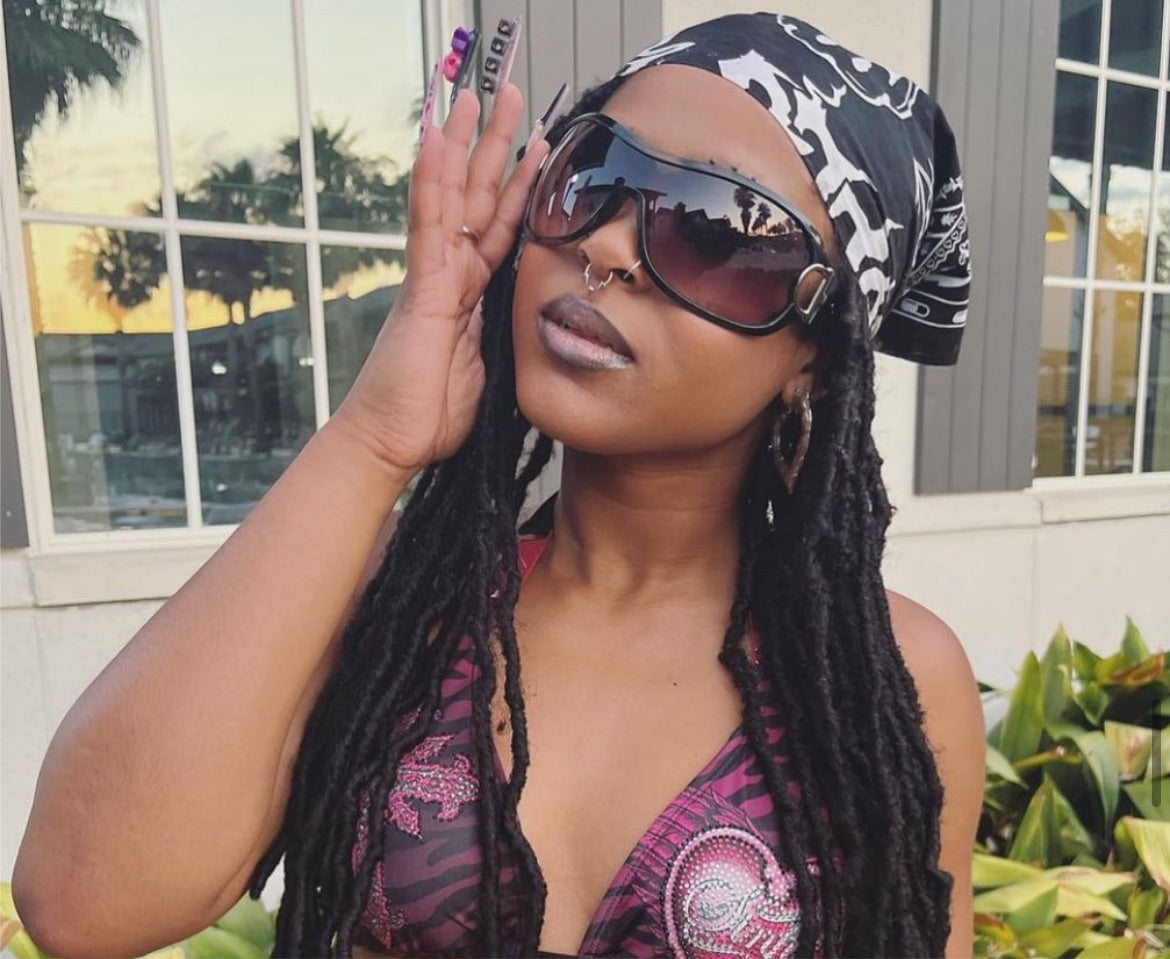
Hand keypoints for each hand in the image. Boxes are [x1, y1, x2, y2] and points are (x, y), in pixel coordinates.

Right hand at [331, 84, 548, 474]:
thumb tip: (529, 324)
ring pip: (451, 197)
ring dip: (463, 145)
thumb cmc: (431, 415)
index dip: (519, 187)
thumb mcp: (488, 370)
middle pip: (477, 197)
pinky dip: (431, 179)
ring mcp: (433, 276)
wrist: (392, 443)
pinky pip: (427, 224)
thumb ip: (502, 337)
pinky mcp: (421, 289)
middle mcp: (450, 274)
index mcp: (469, 293)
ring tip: (472, 95)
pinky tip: (436, 139)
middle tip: (507, 95)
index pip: (500, 228)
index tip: (539, 147)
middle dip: (494, 146)